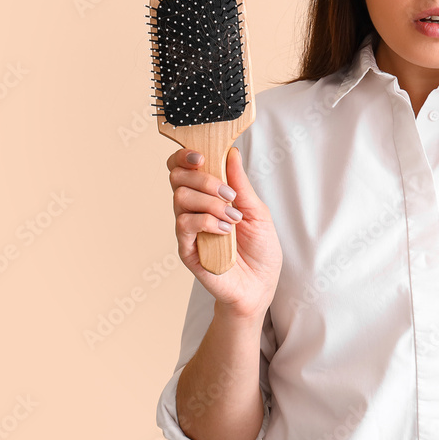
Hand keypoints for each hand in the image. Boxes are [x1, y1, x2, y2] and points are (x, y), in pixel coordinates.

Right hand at [167, 147, 282, 319]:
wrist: (260, 286)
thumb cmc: (260, 250)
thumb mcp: (257, 211)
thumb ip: (241, 184)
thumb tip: (232, 153)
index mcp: (209, 195)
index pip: (183, 168)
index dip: (186, 156)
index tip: (202, 155)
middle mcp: (194, 209)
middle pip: (177, 177)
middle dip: (204, 178)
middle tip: (229, 194)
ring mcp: (188, 229)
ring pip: (181, 197)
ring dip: (210, 202)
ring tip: (233, 217)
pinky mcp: (186, 248)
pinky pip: (185, 224)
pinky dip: (208, 221)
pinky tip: (226, 231)